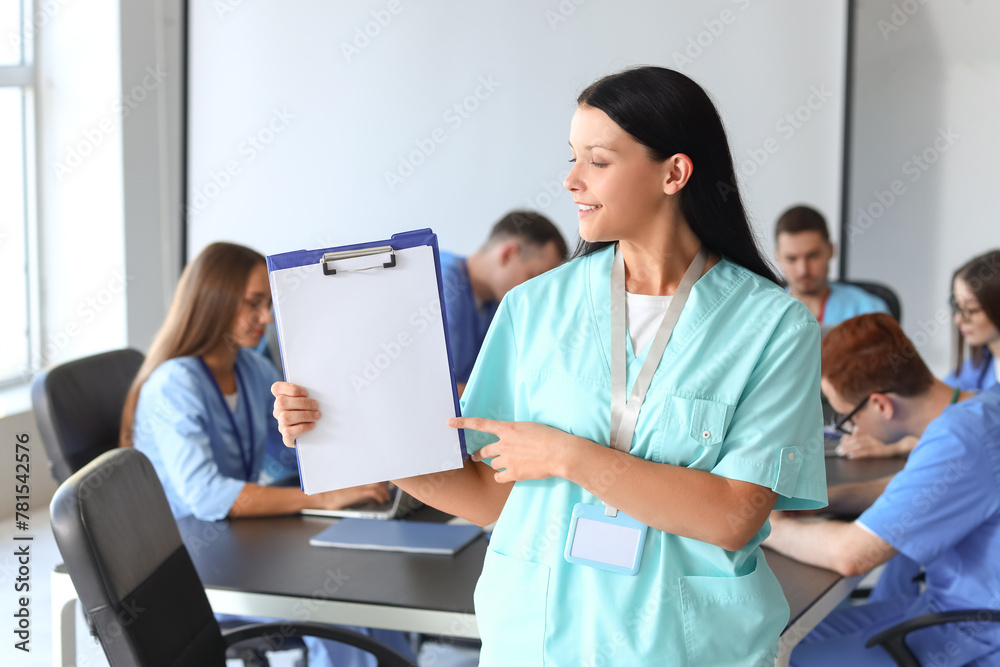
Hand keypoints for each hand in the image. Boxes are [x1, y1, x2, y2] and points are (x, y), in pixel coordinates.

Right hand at [272, 382, 320, 446]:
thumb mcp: (311, 400)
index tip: (306, 392)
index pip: (276, 388)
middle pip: (281, 402)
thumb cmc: (314, 411)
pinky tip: (312, 425)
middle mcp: (278, 410)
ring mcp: (281, 424)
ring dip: (304, 415)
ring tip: (317, 415)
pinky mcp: (286, 437)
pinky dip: (303, 427)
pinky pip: (289, 432)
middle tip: (316, 405)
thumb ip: (308, 394)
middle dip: (301, 402)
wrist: (317, 434)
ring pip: (285, 417)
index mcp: (282, 398)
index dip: (291, 389)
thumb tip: (316, 391)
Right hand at [309, 483, 392, 510]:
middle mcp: (359, 479)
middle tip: (389, 488)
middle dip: (385, 483)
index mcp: (355, 475)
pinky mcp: (359, 493)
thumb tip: (352, 487)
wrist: (322, 495)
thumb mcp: (340, 484)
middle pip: (377, 476)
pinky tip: (382, 501)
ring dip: (385, 491)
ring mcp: (359, 485)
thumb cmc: (328, 491)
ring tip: (387, 496)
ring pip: (379, 484)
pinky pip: (375, 493)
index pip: (372, 472)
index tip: (384, 481)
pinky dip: (381, 497)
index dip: (380, 476)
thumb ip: (349, 484)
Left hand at [450, 416, 581, 483]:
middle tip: (476, 456)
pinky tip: (511, 475)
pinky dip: (503, 477)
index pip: (481, 424)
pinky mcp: (513, 473)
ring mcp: (507, 459)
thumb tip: (512, 438)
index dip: (464, 423)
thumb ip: (516, 433)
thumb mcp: (530, 427)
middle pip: (484, 450)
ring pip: (493, 464)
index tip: (450, 422)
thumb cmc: (551, 437)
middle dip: (479, 454)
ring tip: (511, 465)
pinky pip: (499, 477)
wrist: (560, 453)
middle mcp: (504, 443)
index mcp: (508, 428)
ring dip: (499, 465)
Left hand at [836, 433, 890, 458]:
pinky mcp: (878, 452)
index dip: (846, 440)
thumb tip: (845, 437)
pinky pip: (866, 452)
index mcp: (866, 436)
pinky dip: (858, 454)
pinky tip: (852, 456)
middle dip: (846, 445)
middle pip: (856, 440)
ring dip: (850, 449)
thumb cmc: (877, 447)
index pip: (854, 436)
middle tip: (839, 450)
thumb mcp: (867, 441)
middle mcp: (870, 439)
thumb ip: (857, 438)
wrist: (892, 450)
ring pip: (860, 445)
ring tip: (843, 453)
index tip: (840, 445)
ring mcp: (874, 445)